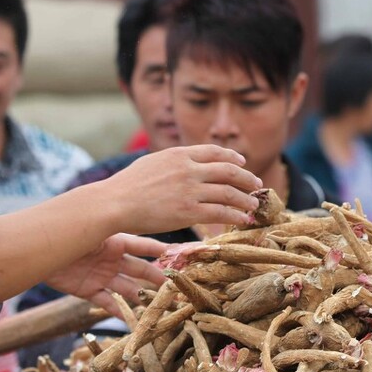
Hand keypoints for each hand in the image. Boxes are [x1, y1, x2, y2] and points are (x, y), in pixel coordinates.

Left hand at [42, 233, 168, 316]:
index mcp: (116, 242)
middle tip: (175, 289)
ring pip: (127, 288)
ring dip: (141, 297)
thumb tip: (145, 239)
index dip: (161, 251)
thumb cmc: (68, 236)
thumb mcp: (95, 234)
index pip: (144, 246)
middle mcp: (112, 259)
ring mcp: (101, 275)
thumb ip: (120, 239)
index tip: (181, 257)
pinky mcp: (89, 290)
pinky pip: (107, 302)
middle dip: (157, 280)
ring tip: (158, 308)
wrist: (38, 251)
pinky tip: (131, 320)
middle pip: (140, 270)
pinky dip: (118, 311)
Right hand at [102, 145, 262, 233]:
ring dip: (245, 199)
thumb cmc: (127, 186)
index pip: (214, 152)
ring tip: (253, 205)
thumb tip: (184, 164)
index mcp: (179, 154)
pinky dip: (235, 215)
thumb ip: (172, 162)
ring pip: (228, 193)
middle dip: (246, 178)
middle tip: (256, 185)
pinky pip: (220, 212)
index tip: (243, 162)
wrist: (115, 203)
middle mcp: (188, 170)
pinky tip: (242, 219)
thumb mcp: (152, 163)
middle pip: (228, 171)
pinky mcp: (188, 212)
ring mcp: (190, 190)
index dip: (233, 157)